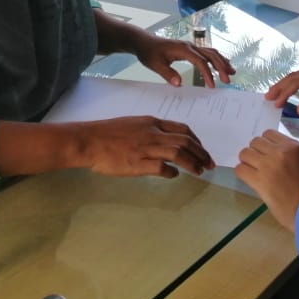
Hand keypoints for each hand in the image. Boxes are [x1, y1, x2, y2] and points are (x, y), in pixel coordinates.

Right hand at [75, 116, 213, 177]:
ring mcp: (146, 148)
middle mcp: (152, 133)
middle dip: (201, 153)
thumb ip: (150, 131)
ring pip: (178, 154)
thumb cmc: (107, 133)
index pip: (182, 129)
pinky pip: (161, 168)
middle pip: (185, 141)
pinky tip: (174, 176)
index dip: (197, 140)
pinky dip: (172, 172)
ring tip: (199, 171)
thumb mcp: (133, 125)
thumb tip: (165, 142)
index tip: (203, 150)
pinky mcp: (138, 164)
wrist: (89, 140)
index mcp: (152, 123)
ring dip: (193, 163)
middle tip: (209, 164)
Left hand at [133, 32, 234, 86]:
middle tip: (228, 80)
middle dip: (221, 67)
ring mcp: (191, 46)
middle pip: (210, 55)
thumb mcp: (155, 65)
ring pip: (211, 52)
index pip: (200, 62)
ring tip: (232, 72)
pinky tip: (222, 65)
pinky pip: (207, 52)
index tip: (212, 86)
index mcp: (183, 49)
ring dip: (222, 62)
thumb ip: (167, 74)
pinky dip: (217, 59)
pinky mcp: (190, 49)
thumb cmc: (149, 53)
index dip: (208, 74)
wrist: (144, 42)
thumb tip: (179, 84)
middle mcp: (190, 46)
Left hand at [235, 130, 298, 230]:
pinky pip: (240, 169)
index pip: (269, 134)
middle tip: (258, 163)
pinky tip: (248, 178)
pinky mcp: (258, 180)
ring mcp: (267, 165)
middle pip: (255, 142)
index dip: (265, 144)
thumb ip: (290, 155)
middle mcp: (278, 152)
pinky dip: (242, 172)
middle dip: (255, 151)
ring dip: (247, 161)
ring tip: (252, 170)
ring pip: (245, 153)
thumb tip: (274, 154)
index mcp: (292, 147)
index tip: (266, 152)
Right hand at [265, 67, 298, 116]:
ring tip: (276, 92)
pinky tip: (295, 89)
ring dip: (287, 83)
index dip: (283, 92)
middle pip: (295, 76)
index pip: (296, 82)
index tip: (274, 103)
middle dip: (280, 85)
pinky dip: (296, 83)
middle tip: (267, 96)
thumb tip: (298, 109)